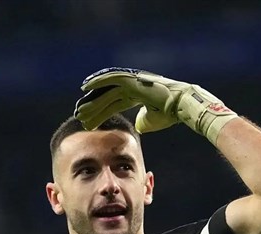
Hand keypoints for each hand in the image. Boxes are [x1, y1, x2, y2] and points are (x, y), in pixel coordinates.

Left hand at [74, 67, 237, 144]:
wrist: (180, 105)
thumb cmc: (170, 114)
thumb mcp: (151, 121)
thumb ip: (143, 121)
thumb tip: (139, 126)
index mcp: (136, 96)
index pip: (113, 104)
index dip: (100, 113)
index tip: (89, 122)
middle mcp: (132, 87)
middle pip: (107, 98)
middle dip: (93, 107)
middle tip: (79, 116)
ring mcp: (131, 81)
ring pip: (106, 90)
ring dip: (92, 98)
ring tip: (80, 106)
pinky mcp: (132, 78)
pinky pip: (111, 79)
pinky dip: (98, 82)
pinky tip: (85, 86)